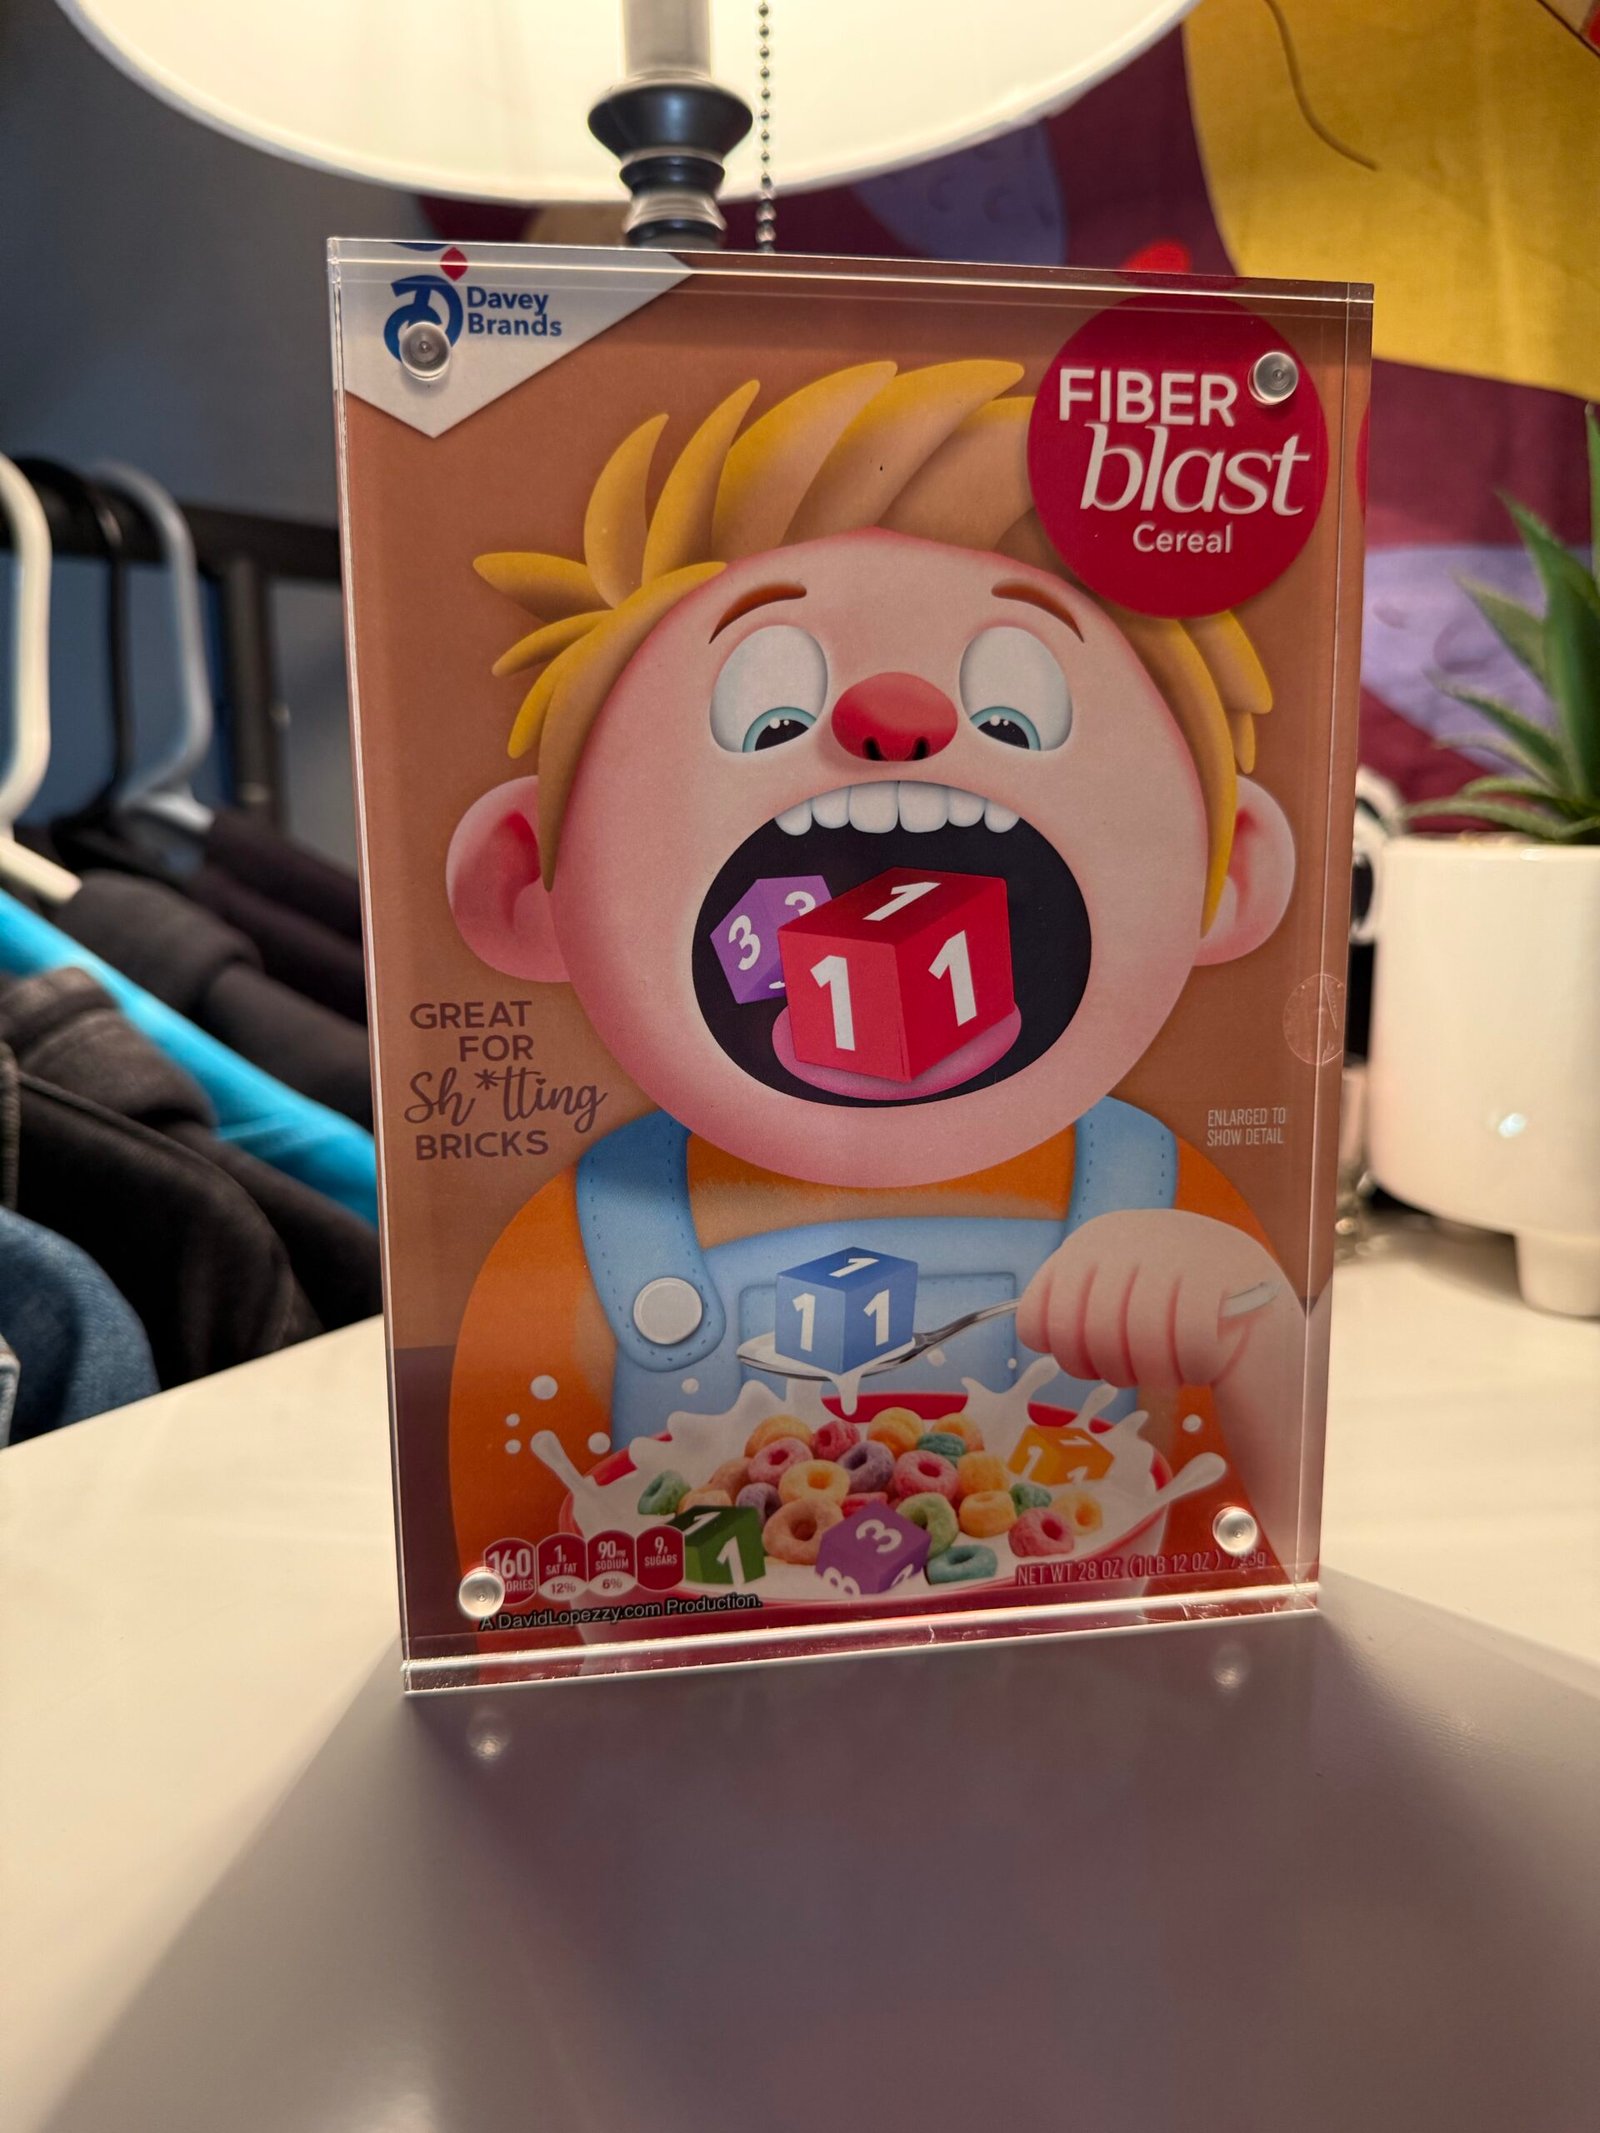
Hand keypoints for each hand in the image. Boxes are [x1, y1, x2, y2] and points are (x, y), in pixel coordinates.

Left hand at [1017, 1210, 1283, 1389]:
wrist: (1258, 1295)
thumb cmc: (1173, 1308)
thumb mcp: (1115, 1293)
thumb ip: (1069, 1304)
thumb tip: (1030, 1334)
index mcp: (1092, 1240)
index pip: (1040, 1315)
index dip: (1065, 1354)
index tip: (1091, 1360)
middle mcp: (1128, 1236)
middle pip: (1083, 1332)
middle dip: (1109, 1368)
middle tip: (1136, 1371)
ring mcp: (1177, 1249)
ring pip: (1134, 1340)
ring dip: (1152, 1373)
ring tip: (1168, 1369)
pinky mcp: (1225, 1274)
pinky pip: (1188, 1344)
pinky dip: (1193, 1368)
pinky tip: (1203, 1364)